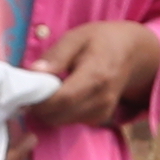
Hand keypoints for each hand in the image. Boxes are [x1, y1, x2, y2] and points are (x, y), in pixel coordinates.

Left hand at [26, 18, 159, 134]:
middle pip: (59, 116)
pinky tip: (61, 96)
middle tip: (32, 90)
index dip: (39, 100)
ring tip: (47, 90)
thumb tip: (34, 73)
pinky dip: (61, 112)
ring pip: (63, 121)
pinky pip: (71, 121)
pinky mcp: (101, 118)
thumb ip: (56, 56)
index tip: (27, 90)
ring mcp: (103, 111)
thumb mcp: (76, 37)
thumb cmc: (100, 40)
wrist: (132, 52)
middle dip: (39, 107)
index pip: (62, 100)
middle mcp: (101, 99)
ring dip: (49, 111)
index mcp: (95, 76)